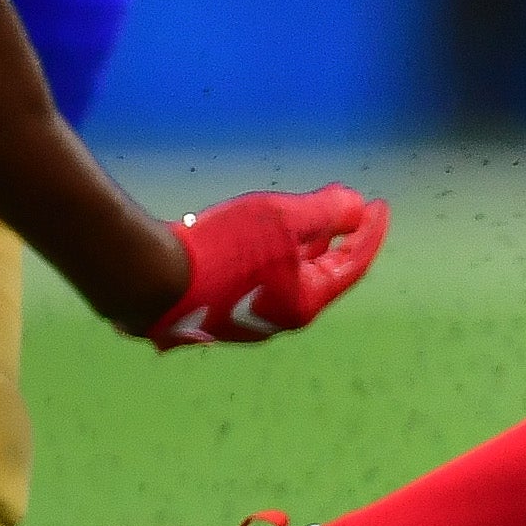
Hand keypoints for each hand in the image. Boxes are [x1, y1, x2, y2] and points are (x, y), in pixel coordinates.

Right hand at [141, 186, 388, 351]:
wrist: (146, 281)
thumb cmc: (223, 252)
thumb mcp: (284, 221)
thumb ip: (327, 214)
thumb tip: (359, 210)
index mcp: (303, 304)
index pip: (352, 265)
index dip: (369, 232)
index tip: (379, 206)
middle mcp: (276, 320)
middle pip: (319, 273)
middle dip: (335, 237)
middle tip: (343, 205)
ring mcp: (241, 320)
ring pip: (284, 277)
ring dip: (300, 245)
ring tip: (303, 217)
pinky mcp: (211, 312)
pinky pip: (253, 279)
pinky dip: (267, 255)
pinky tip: (253, 237)